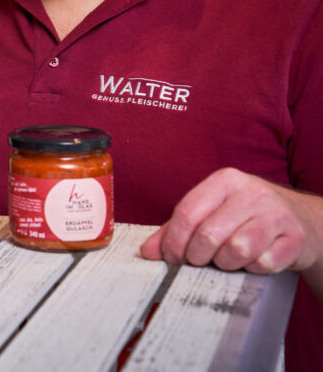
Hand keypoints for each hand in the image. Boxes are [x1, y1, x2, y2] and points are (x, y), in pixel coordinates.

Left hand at [140, 168, 322, 294]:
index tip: (171, 257)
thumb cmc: (245, 216)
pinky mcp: (295, 237)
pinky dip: (253, 269)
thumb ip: (176, 229)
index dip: (173, 241)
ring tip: (227, 260)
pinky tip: (253, 261)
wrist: (301, 219)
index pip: (187, 213)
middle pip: (208, 235)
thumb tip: (148, 251)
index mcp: (225, 180)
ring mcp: (276, 214)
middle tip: (199, 261)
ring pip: (237, 250)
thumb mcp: (211, 212)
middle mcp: (252, 192)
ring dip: (226, 264)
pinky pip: (264, 263)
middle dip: (197, 257)